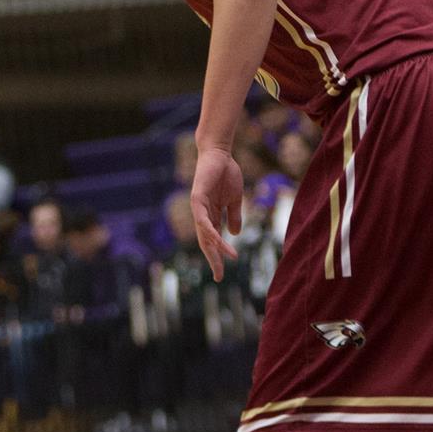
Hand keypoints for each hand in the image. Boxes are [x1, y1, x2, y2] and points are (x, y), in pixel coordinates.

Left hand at [189, 147, 242, 278]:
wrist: (220, 154)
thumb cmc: (226, 174)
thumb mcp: (235, 199)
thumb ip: (234, 216)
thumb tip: (235, 234)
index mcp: (212, 215)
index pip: (213, 240)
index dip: (218, 256)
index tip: (221, 273)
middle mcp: (202, 214)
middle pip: (206, 242)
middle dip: (213, 259)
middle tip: (219, 277)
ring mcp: (198, 207)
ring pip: (205, 233)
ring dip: (216, 247)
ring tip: (227, 260)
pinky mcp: (197, 198)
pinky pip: (203, 219)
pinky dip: (210, 230)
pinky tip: (217, 240)